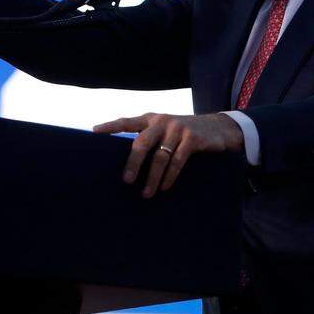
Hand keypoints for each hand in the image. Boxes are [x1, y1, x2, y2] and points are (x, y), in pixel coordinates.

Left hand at [93, 112, 243, 197]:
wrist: (218, 129)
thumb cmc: (184, 134)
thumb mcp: (166, 130)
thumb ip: (150, 139)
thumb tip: (127, 164)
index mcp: (152, 119)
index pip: (128, 121)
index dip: (111, 126)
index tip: (95, 131)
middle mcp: (162, 121)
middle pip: (142, 142)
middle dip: (133, 163)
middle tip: (126, 181)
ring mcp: (178, 128)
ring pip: (160, 157)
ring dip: (152, 178)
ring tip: (146, 194)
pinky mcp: (192, 138)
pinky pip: (177, 161)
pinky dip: (170, 176)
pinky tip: (164, 187)